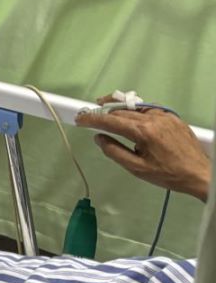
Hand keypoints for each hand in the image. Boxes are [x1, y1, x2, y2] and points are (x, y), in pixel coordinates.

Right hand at [75, 98, 210, 201]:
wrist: (201, 174)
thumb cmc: (170, 175)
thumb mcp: (138, 169)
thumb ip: (115, 152)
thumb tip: (99, 138)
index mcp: (143, 131)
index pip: (111, 120)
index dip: (92, 119)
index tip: (80, 119)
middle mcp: (153, 118)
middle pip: (121, 111)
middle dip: (103, 113)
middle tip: (90, 116)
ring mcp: (164, 115)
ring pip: (134, 107)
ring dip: (119, 108)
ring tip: (106, 110)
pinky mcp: (173, 117)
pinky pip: (149, 109)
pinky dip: (136, 110)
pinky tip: (132, 116)